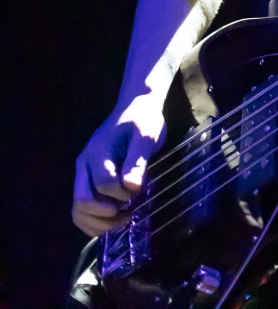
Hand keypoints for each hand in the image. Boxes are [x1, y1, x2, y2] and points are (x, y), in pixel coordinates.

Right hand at [72, 92, 166, 236]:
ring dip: (99, 223)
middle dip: (106, 215)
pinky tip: (114, 219)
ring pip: (78, 211)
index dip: (122, 193)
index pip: (103, 183)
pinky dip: (95, 223)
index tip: (138, 189)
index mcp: (98, 151)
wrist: (135, 108)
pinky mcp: (86, 182)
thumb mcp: (146, 135)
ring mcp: (82, 174)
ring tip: (122, 218)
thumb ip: (137, 160)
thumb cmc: (142, 121)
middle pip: (82, 201)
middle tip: (128, 212)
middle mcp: (84, 164)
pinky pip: (81, 211)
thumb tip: (131, 187)